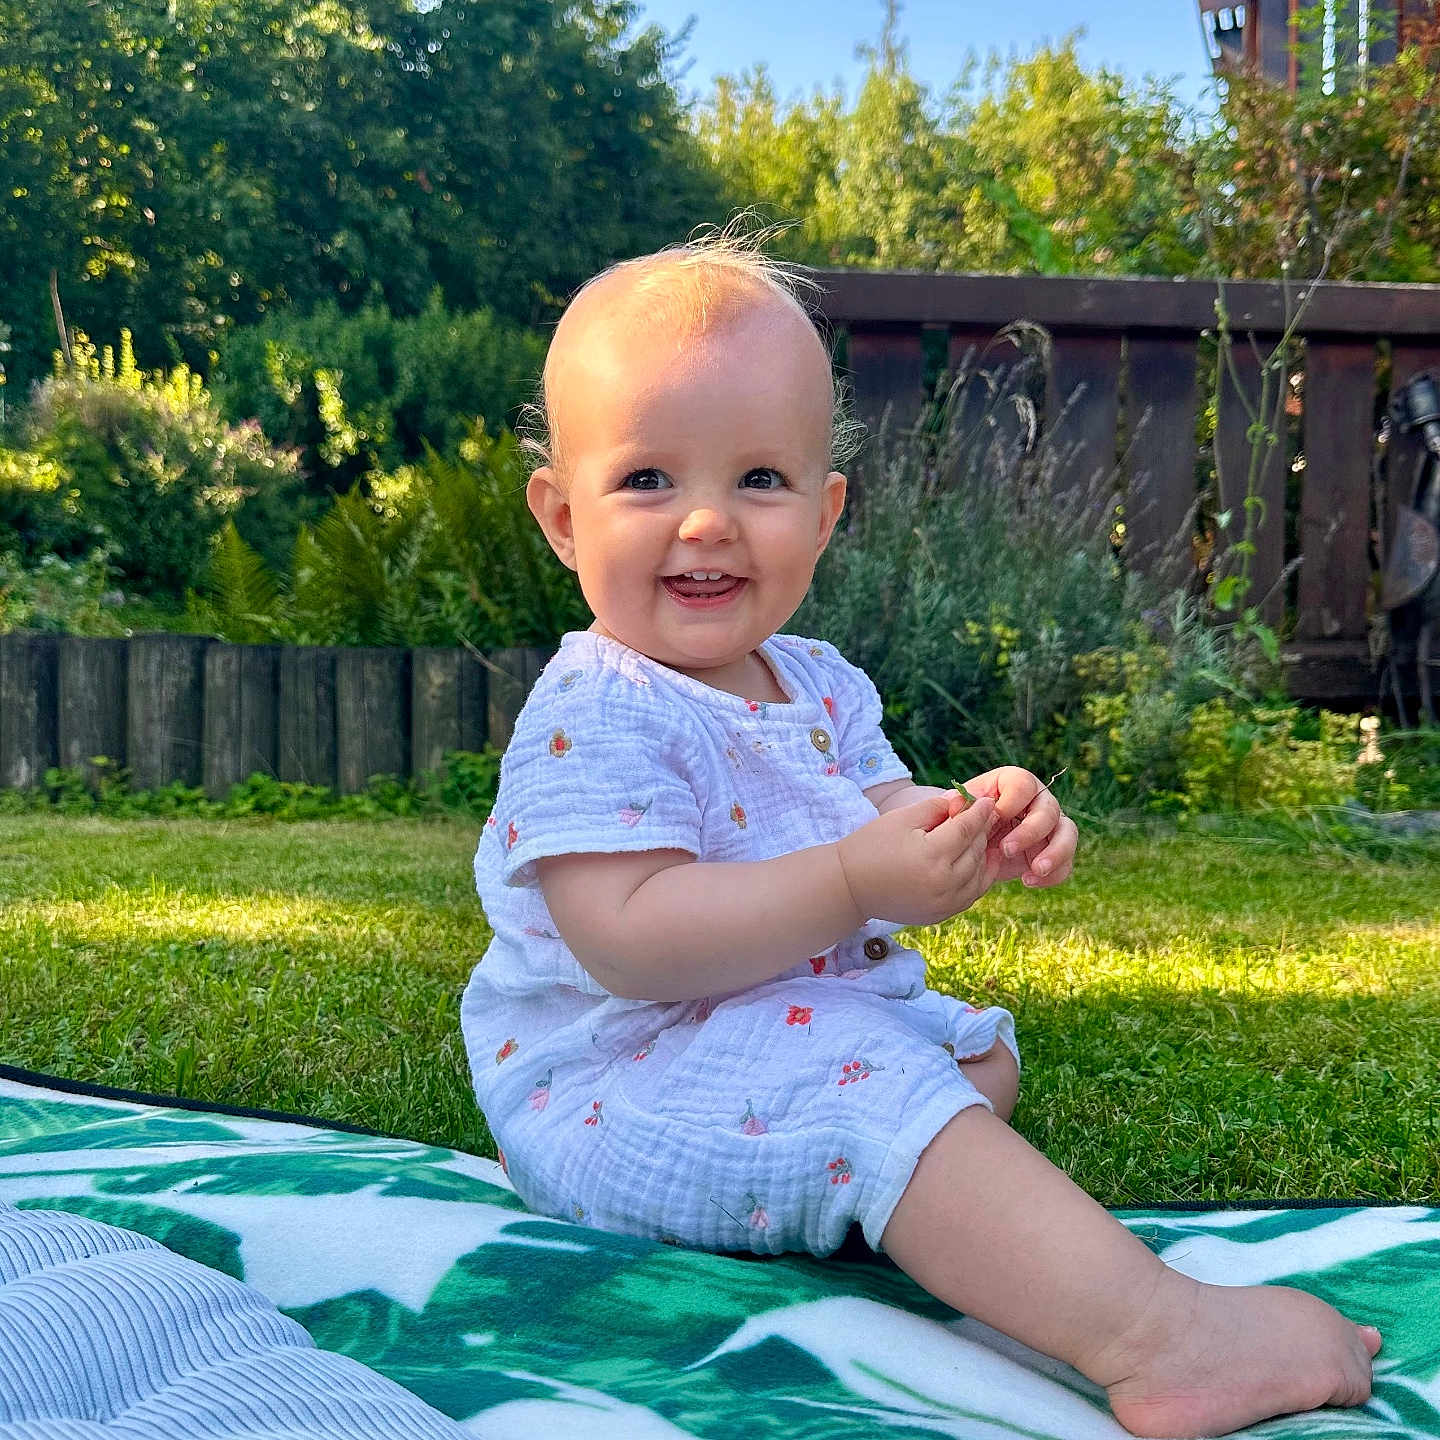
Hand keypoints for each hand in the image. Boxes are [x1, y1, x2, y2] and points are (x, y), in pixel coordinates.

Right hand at [836, 790, 996, 925]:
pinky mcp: (940, 914)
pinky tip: (980, 863)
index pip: (966, 829)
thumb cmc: (871, 846)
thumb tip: (962, 800)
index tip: (988, 801)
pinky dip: (979, 878)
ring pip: (978, 874)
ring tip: (984, 837)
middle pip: (975, 851)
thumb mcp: (900, 818)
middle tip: (986, 816)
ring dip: (984, 854)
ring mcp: (943, 903)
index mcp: (931, 855)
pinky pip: (971, 895)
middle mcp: (943, 883)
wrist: (850, 886)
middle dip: (983, 830)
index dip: (979, 813)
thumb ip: (934, 807)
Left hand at [951, 766, 1076, 888]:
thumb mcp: (957, 812)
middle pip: (1049, 809)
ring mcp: (1052, 825)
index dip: (1012, 800)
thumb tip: (955, 805)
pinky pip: (1067, 862)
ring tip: (1035, 870)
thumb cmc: (965, 821)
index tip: (995, 817)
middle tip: (1006, 849)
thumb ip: (958, 807)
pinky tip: (1028, 881)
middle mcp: (1039, 800)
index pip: (1024, 784)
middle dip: (1030, 831)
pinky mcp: (1055, 850)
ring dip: (1055, 853)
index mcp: (1014, 783)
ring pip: (1068, 833)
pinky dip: (1053, 874)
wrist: (972, 845)